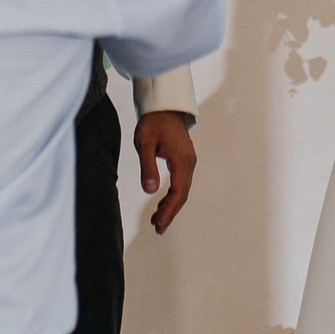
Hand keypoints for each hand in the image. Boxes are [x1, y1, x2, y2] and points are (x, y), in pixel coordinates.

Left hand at [135, 111, 197, 232]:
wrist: (164, 105)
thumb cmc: (153, 122)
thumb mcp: (145, 144)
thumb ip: (148, 167)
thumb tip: (150, 191)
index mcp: (182, 160)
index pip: (178, 192)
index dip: (169, 210)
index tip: (159, 223)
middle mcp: (189, 163)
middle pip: (182, 194)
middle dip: (170, 212)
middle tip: (157, 228)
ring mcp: (188, 161)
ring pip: (182, 190)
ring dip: (171, 206)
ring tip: (156, 221)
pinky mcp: (183, 160)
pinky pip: (180, 183)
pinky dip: (171, 196)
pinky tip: (161, 204)